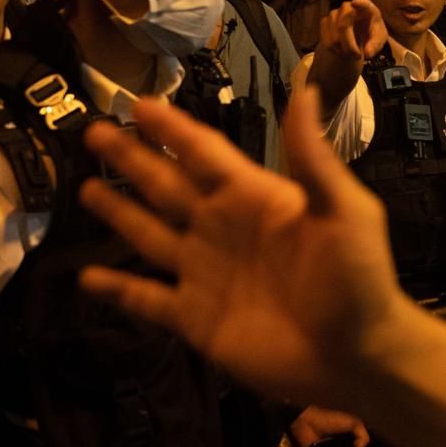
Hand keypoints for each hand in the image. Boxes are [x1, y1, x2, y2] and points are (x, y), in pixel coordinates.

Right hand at [76, 89, 419, 408]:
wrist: (359, 358)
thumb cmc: (360, 281)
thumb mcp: (344, 210)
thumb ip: (312, 155)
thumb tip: (306, 87)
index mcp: (255, 198)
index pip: (203, 153)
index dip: (172, 129)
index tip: (138, 104)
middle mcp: (223, 229)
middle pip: (167, 186)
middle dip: (132, 159)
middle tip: (94, 132)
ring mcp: (207, 275)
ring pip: (151, 235)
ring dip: (119, 212)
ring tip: (85, 188)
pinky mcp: (197, 320)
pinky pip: (148, 299)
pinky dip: (118, 289)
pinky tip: (87, 277)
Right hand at [317, 0, 388, 66]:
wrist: (358, 36)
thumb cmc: (370, 34)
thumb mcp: (378, 40)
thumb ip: (375, 45)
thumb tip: (368, 53)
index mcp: (366, 8)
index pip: (364, 3)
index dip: (359, 3)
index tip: (355, 4)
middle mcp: (348, 7)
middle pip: (343, 26)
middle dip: (349, 46)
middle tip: (357, 56)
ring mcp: (334, 13)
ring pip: (334, 38)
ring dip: (343, 50)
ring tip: (352, 53)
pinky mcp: (325, 21)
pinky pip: (327, 40)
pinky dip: (335, 50)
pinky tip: (342, 49)